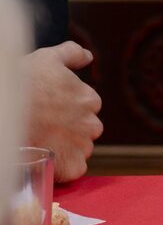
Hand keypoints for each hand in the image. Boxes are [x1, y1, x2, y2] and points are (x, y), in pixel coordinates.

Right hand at [25, 42, 99, 181]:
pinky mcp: (72, 165)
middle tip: (43, 129)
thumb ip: (71, 54)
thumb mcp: (47, 59)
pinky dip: (63, 168)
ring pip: (79, 150)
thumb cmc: (22, 83)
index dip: (66, 112)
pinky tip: (45, 160)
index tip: (49, 113)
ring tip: (41, 144)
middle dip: (69, 131)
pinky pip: (74, 170)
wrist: (5, 110)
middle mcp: (91, 122)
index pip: (85, 109)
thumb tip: (88, 57)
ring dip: (66, 149)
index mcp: (89, 99)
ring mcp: (82, 145)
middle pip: (84, 131)